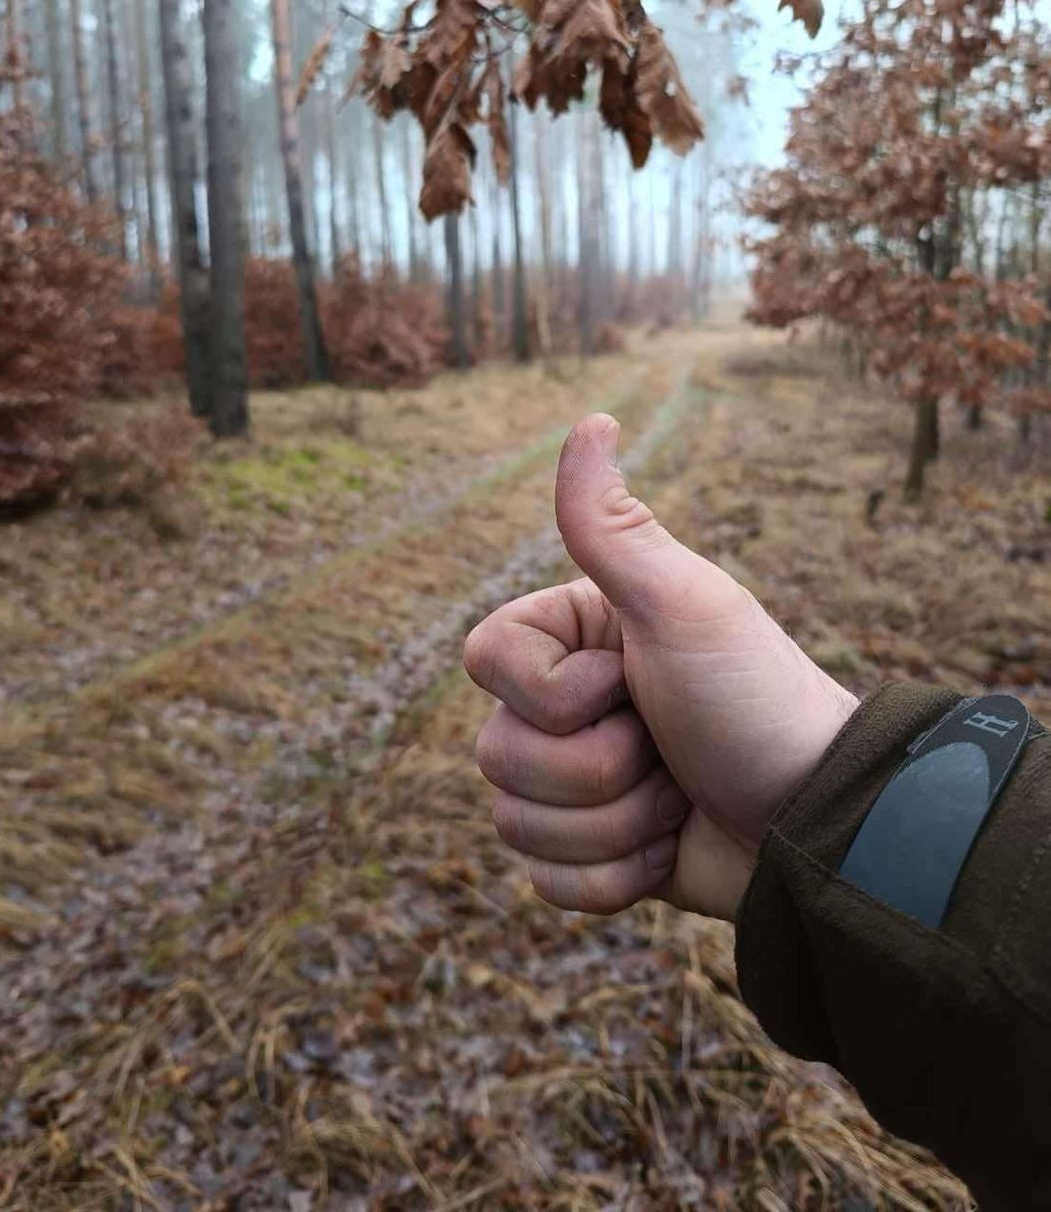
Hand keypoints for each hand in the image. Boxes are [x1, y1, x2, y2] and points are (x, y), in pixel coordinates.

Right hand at [465, 413, 856, 920]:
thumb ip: (611, 524)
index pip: (485, 661)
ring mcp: (575, 784)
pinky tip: (668, 850)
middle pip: (497, 755)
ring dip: (615, 825)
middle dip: (598, 771)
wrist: (816, 826)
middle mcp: (564, 706)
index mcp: (573, 637)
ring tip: (679, 799)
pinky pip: (547, 883)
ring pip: (516, 823)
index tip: (634, 681)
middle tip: (669, 749)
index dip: (556, 691)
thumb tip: (592, 418)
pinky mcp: (591, 853)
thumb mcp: (681, 605)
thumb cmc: (753, 701)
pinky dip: (615, 878)